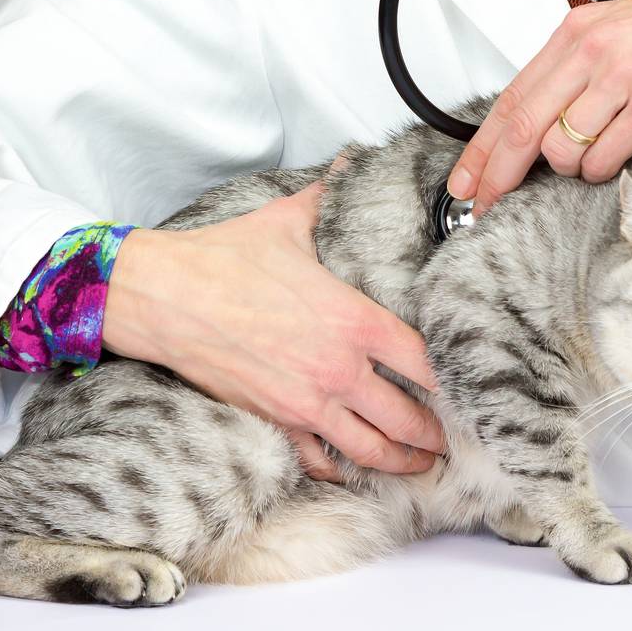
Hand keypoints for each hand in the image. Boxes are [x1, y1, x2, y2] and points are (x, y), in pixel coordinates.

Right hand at [103, 165, 445, 481]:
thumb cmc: (225, 258)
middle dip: (433, 433)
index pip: (423, 359)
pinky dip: (341, 470)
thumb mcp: (288, 220)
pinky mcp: (273, 422)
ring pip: (369, 449)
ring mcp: (306, 403)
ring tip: (421, 464)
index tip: (465, 383)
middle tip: (453, 439)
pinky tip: (355, 470)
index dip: (450, 377)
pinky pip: (318, 461)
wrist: (165, 297)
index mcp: (353, 320)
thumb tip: (352, 160)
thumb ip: (330, 194)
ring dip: (401, 461)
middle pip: (406, 417)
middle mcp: (338, 369)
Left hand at [446, 0, 631, 215]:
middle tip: (483, 203)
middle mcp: (591, 51)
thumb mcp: (616, 31)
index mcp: (575, 31)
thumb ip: (575, 66)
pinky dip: (599, 172)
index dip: (482, 146)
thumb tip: (536, 118)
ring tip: (587, 161)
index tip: (466, 177)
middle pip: (523, 126)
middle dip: (497, 174)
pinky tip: (610, 162)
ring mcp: (621, 79)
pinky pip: (604, 158)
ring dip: (566, 169)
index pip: (511, 96)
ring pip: (561, 149)